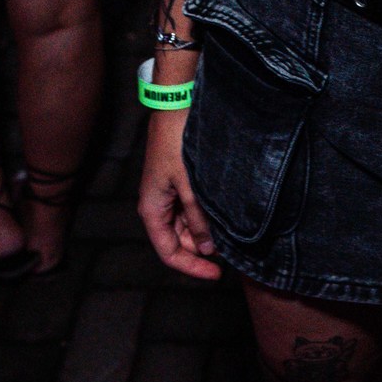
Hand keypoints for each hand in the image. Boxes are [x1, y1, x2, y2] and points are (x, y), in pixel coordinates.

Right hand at [138, 109, 221, 280]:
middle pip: (177, 241)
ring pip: (185, 224)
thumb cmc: (177, 144)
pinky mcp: (177, 180)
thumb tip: (207, 249)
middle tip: (229, 255)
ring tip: (229, 235)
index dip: (192, 267)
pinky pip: (189, 207)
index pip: (169, 252)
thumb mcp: (191, 187)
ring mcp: (167, 192)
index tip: (217, 274)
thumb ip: (199, 219)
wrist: (175, 107)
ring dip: (204, 232)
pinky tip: (222, 215)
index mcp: (152, 210)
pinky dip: (204, 215)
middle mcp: (157, 205)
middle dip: (200, 250)